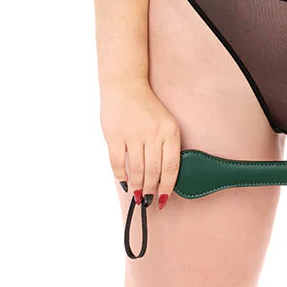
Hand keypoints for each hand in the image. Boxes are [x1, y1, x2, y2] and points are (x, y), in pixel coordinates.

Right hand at [100, 80, 181, 209]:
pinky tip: (125, 183)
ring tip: (137, 195)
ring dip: (137, 187)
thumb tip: (165, 179)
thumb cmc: (147, 108)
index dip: (168, 187)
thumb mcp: (165, 123)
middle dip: (151, 191)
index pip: (171, 167)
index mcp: (170, 130)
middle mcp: (153, 133)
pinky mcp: (115, 136)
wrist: (125, 86)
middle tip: (148, 200)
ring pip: (137, 171)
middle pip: (153, 172)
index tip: (164, 199)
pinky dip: (122, 177)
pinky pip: (118, 164)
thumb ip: (167, 146)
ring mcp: (133, 134)